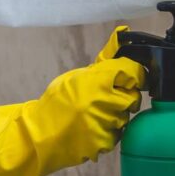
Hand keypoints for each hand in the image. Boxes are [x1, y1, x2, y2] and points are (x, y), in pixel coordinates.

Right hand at [0, 27, 144, 175]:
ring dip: (116, 115)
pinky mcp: (104, 143)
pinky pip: (118, 134)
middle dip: (125, 97)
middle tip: (110, 98)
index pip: (132, 72)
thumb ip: (104, 60)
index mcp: (97, 81)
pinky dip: (109, 131)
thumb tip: (123, 32)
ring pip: (126, 117)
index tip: (132, 77)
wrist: (39, 135)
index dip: (135, 74)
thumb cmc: (57, 102)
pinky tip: (92, 128)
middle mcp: (104, 102)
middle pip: (133, 97)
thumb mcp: (78, 76)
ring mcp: (105, 125)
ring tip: (95, 114)